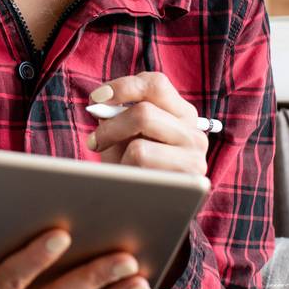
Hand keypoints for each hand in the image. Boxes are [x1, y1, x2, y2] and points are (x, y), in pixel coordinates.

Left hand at [85, 72, 210, 178]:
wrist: (147, 205)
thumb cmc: (132, 165)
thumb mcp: (125, 134)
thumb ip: (116, 115)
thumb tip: (100, 105)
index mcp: (181, 112)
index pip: (156, 83)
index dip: (122, 87)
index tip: (96, 98)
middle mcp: (194, 132)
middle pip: (143, 113)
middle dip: (110, 127)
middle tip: (93, 142)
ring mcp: (195, 158)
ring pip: (140, 146)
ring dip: (118, 154)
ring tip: (114, 164)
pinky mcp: (189, 184)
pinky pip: (143, 171)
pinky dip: (127, 173)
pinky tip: (130, 180)